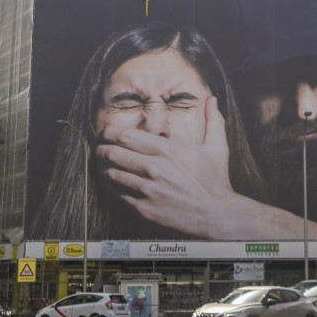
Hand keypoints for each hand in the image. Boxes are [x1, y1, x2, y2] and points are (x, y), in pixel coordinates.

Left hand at [96, 96, 236, 236]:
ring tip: (101, 164)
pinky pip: (118, 194)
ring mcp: (147, 190)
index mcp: (166, 150)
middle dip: (102, 148)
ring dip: (103, 168)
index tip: (106, 132)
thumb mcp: (217, 148)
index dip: (109, 132)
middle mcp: (153, 168)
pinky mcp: (143, 209)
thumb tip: (212, 99)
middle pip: (113, 152)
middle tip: (99, 148)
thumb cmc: (216, 182)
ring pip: (111, 174)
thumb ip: (213, 121)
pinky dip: (111, 187)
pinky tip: (111, 183)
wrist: (217, 217)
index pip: (126, 136)